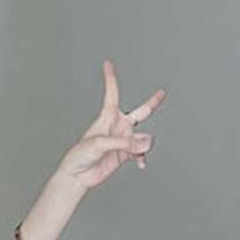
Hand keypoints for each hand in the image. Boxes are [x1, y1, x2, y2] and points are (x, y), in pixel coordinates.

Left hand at [59, 61, 166, 190]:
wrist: (78, 175)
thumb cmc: (81, 155)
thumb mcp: (101, 143)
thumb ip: (125, 142)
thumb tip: (146, 143)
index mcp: (108, 116)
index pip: (112, 93)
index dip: (110, 78)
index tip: (107, 64)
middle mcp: (118, 126)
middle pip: (141, 112)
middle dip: (152, 102)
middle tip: (162, 93)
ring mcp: (123, 140)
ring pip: (143, 138)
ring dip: (142, 146)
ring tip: (137, 153)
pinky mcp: (125, 154)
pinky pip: (140, 153)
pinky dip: (142, 158)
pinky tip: (140, 163)